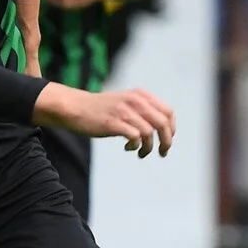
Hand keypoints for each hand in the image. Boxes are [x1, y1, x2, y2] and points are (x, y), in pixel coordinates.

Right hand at [36, 84, 175, 157]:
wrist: (76, 107)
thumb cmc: (102, 109)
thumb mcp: (127, 102)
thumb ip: (144, 110)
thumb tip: (164, 128)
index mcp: (141, 95)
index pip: (168, 112)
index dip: (171, 129)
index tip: (167, 140)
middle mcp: (135, 100)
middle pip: (163, 123)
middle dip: (166, 141)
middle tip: (162, 152)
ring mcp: (124, 111)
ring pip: (149, 133)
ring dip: (148, 147)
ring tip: (140, 152)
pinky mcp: (114, 122)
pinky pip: (135, 137)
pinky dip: (135, 147)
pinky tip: (128, 148)